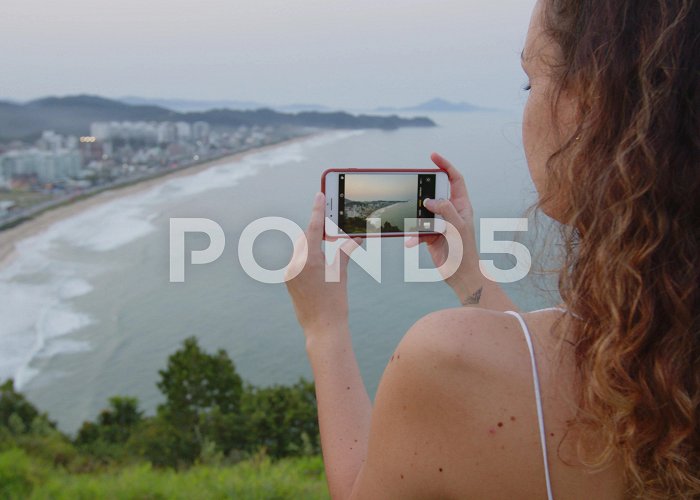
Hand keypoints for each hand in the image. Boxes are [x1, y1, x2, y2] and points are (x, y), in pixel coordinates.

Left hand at [285, 192, 361, 337]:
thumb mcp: (341, 273)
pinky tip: (320, 265)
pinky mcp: (288, 280)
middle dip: (319, 232)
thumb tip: (356, 236)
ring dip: (314, 246)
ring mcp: (290, 272)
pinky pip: (298, 261)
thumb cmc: (335, 302)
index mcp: (310, 259)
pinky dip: (309, 258)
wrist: (322, 328)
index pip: (315, 228)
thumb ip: (345, 251)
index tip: (319, 194)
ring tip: (329, 250)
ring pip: (302, 249)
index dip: (318, 210)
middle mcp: (296, 263)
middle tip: (333, 227)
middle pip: (307, 237)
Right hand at [405, 153, 482, 304]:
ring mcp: (440, 223)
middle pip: (435, 193)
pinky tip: (411, 241)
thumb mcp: (458, 228)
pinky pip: (418, 229)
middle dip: (424, 191)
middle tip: (415, 187)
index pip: (455, 179)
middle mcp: (451, 212)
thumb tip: (430, 200)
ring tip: (413, 222)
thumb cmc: (465, 252)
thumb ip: (445, 210)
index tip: (433, 156)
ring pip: (423, 212)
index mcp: (462, 206)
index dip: (445, 165)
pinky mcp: (430, 235)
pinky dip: (413, 235)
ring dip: (415, 218)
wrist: (460, 275)